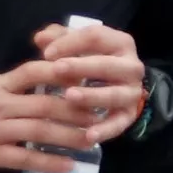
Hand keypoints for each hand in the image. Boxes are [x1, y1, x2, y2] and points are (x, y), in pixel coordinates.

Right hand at [0, 60, 106, 172]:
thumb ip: (14, 86)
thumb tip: (50, 81)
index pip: (32, 71)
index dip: (59, 72)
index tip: (84, 76)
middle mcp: (0, 105)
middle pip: (44, 104)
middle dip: (75, 109)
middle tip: (99, 114)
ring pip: (39, 131)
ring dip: (69, 136)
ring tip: (91, 140)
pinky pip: (25, 159)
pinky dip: (48, 163)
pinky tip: (68, 166)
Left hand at [30, 18, 147, 139]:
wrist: (120, 88)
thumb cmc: (92, 61)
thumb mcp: (78, 46)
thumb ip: (59, 38)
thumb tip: (40, 38)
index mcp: (119, 43)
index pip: (96, 36)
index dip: (70, 42)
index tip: (46, 53)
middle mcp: (131, 66)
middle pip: (107, 64)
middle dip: (81, 66)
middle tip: (57, 69)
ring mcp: (132, 92)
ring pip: (114, 94)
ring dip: (92, 96)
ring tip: (69, 97)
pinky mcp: (130, 115)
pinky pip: (119, 124)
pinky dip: (105, 130)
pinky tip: (88, 136)